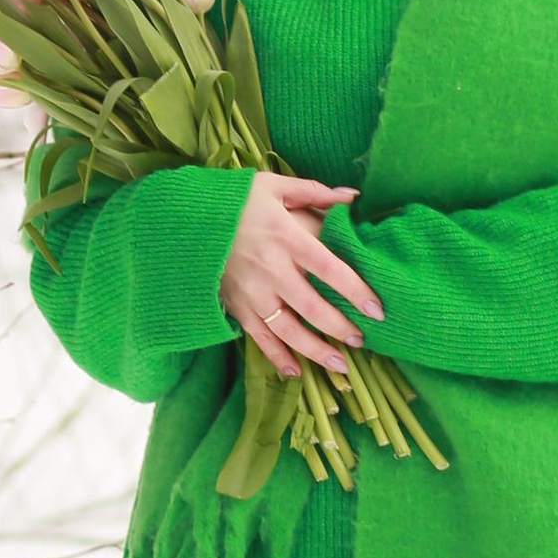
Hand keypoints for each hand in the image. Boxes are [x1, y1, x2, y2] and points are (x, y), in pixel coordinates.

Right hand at [220, 173, 383, 379]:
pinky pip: (259, 337)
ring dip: (315, 350)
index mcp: (285, 237)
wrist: (181, 218)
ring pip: (288, 330)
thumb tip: (353, 197)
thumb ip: (314, 192)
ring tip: (340, 364)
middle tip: (362, 340)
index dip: (356, 291)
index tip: (377, 310)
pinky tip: (295, 371)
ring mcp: (251, 292)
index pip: (330, 269)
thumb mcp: (272, 186)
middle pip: (313, 307)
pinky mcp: (235, 306)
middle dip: (340, 328)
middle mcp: (270, 269)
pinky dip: (277, 357)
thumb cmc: (232, 200)